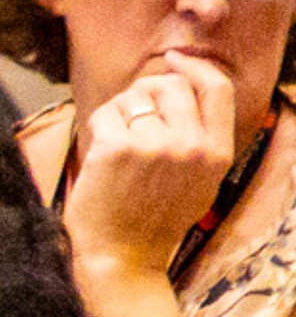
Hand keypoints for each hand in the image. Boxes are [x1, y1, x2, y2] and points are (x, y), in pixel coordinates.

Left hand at [66, 52, 240, 280]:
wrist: (123, 256)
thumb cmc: (153, 219)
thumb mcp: (199, 181)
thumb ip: (199, 138)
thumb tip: (182, 88)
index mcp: (218, 152)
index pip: (217, 88)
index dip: (194, 67)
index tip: (174, 59)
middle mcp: (192, 145)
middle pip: (170, 85)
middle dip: (145, 92)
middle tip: (131, 117)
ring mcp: (155, 145)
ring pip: (134, 96)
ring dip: (120, 110)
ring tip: (116, 141)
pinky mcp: (117, 148)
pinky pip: (105, 113)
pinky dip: (98, 125)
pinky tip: (99, 150)